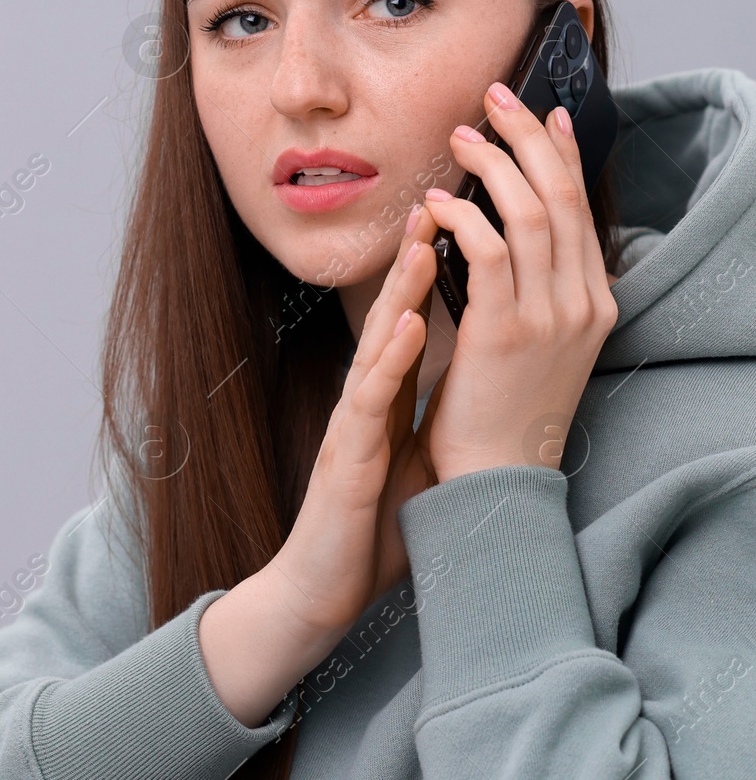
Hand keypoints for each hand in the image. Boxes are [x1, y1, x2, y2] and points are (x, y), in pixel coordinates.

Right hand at [269, 206, 440, 635]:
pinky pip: (370, 399)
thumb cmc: (370, 528)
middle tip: (439, 197)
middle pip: (392, 315)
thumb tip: (463, 385)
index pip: (412, 323)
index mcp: (386, 402)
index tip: (457, 220)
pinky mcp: (349, 456)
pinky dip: (389, 357)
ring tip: (425, 238)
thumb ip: (424, 415)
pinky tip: (408, 323)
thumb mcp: (409, 459)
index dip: (431, 273)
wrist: (323, 588)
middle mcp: (367, 401)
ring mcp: (354, 425)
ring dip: (401, 289)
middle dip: (415, 257)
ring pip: (378, 343)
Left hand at [420, 81, 617, 482]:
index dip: (561, 153)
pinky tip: (437, 205)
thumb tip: (509, 227)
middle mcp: (582, 303)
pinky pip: (489, 253)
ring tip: (458, 138)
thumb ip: (532, 285)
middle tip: (492, 97)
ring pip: (528, 214)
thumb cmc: (499, 405)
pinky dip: (464, 219)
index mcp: (594, 301)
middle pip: (560, 195)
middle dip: (526, 138)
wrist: (492, 476)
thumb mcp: (537, 339)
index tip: (539, 112)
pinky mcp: (507, 332)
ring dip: (490, 166)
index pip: (581, 207)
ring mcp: (550, 317)